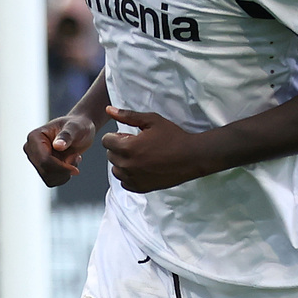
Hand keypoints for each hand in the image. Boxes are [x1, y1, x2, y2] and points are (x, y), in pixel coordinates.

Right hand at [23, 112, 96, 187]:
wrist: (80, 131)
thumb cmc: (78, 126)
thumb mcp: (75, 128)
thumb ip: (66, 136)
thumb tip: (57, 146)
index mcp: (34, 137)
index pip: (43, 160)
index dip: (60, 167)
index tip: (76, 166)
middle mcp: (31, 149)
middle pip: (45, 171)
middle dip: (64, 169)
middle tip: (76, 157)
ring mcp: (35, 159)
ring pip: (48, 178)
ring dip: (65, 173)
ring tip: (74, 159)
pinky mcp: (41, 167)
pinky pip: (51, 181)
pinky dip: (64, 176)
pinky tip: (70, 164)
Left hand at [99, 107, 214, 192]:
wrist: (191, 157)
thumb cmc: (173, 136)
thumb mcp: (152, 120)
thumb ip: (128, 115)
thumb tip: (108, 110)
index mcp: (128, 147)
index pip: (106, 141)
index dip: (116, 136)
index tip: (129, 135)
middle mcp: (128, 165)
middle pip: (110, 155)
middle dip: (119, 148)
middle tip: (137, 144)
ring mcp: (134, 178)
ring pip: (116, 170)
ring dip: (122, 162)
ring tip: (139, 156)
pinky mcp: (141, 188)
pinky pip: (124, 182)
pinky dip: (129, 175)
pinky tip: (141, 167)